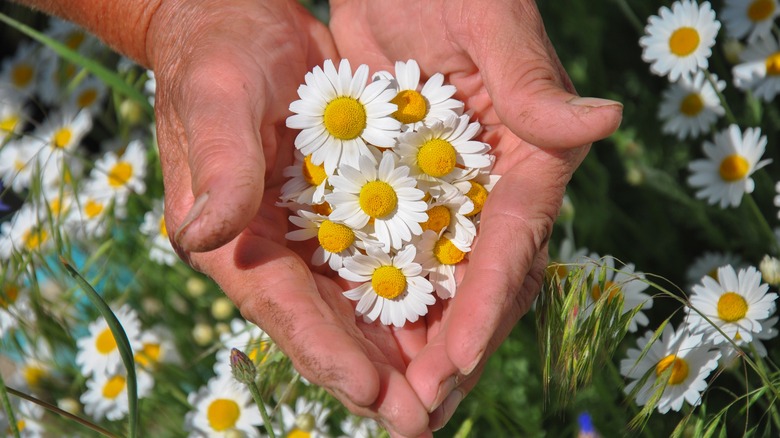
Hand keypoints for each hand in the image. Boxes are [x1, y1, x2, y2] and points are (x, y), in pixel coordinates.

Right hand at [147, 0, 431, 434]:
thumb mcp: (215, 99)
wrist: (233, 25)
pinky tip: (448, 321)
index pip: (282, 305)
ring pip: (356, 304)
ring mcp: (306, 235)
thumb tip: (205, 236)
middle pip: (326, 323)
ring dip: (399, 350)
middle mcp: (270, 248)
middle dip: (373, 375)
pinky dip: (409, 295)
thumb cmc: (215, 56)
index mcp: (234, 235)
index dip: (327, 352)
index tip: (373, 397)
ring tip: (444, 393)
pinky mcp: (337, 212)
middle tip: (421, 422)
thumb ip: (220, 165)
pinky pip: (376, 262)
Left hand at [329, 0, 622, 429]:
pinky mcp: (403, 182)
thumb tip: (601, 123)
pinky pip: (393, 248)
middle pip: (478, 280)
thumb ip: (532, 82)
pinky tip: (357, 336)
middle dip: (452, 345)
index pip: (512, 244)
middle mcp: (491, 184)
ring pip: (437, 278)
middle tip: (418, 410)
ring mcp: (446, 190)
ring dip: (415, 338)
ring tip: (388, 396)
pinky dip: (380, 294)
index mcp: (527, 155)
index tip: (452, 362)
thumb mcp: (488, 20)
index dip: (485, 307)